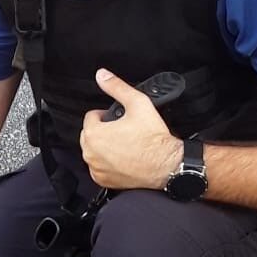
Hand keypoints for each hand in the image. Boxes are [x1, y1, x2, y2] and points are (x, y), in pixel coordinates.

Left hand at [80, 69, 182, 190]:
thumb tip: (102, 75)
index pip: (91, 117)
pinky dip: (106, 163)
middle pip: (90, 134)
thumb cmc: (153, 137)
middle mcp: (90, 153)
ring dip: (103, 146)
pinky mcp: (103, 181)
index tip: (119, 119)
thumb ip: (117, 87)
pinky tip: (122, 158)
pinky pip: (98, 167)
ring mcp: (96, 169)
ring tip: (124, 144)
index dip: (105, 115)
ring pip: (93, 151)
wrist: (166, 165)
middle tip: (122, 131)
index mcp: (94, 134)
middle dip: (102, 130)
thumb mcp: (138, 103)